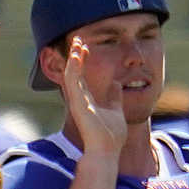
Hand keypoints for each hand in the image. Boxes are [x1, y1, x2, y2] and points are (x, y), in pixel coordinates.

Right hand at [63, 38, 125, 157]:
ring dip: (73, 58)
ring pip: (72, 75)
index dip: (84, 60)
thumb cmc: (111, 136)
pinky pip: (74, 83)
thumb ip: (114, 98)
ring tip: (77, 43)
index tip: (86, 46)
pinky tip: (77, 56)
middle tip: (78, 38)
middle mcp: (80, 100)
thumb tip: (116, 85)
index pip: (82, 76)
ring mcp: (77, 102)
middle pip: (75, 73)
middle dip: (76, 55)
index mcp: (87, 100)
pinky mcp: (78, 104)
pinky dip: (74, 68)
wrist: (108, 150)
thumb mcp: (116, 110)